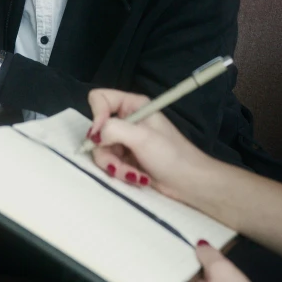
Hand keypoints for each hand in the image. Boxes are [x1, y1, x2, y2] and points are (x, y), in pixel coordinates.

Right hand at [87, 89, 210, 201]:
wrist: (188, 183)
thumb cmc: (170, 155)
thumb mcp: (142, 137)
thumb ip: (113, 129)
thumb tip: (93, 136)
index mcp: (132, 105)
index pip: (99, 99)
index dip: (97, 116)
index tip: (101, 136)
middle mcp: (127, 119)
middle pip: (97, 130)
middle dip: (107, 151)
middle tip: (119, 164)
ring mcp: (125, 140)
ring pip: (101, 150)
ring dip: (115, 167)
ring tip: (134, 175)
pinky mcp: (126, 159)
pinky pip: (109, 163)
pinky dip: (121, 173)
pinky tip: (137, 178)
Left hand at [166, 242, 274, 281]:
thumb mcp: (222, 272)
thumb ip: (208, 254)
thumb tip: (199, 245)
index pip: (162, 267)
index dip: (167, 247)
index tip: (169, 231)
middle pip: (172, 276)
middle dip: (180, 257)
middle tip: (184, 235)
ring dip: (191, 269)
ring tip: (196, 247)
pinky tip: (207, 270)